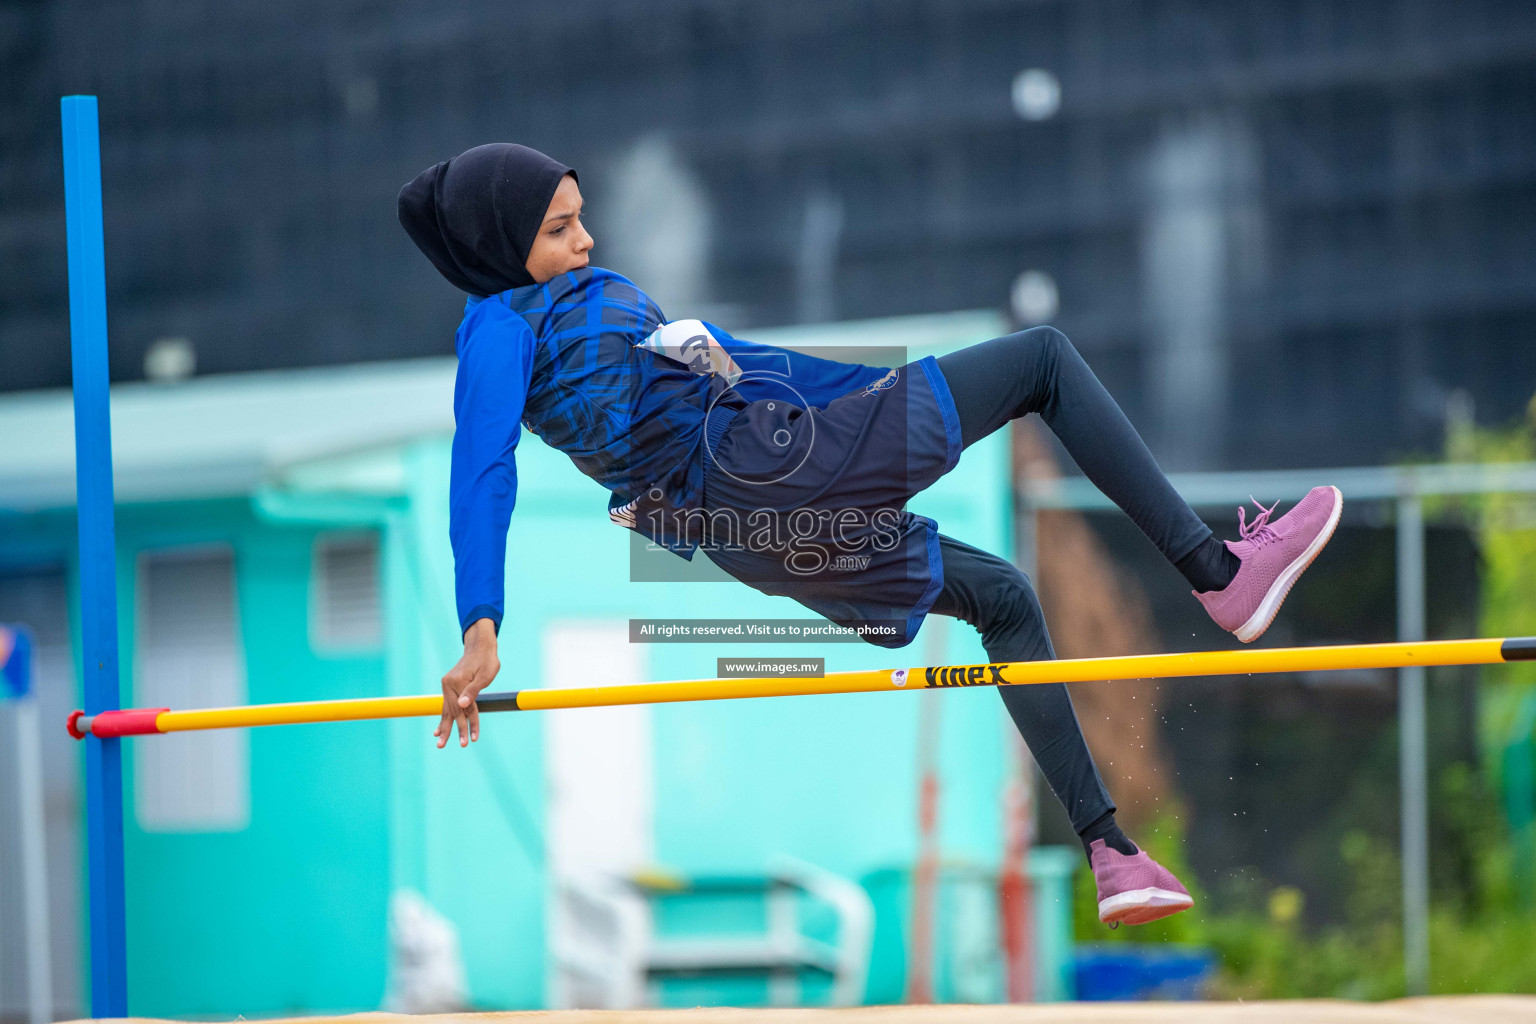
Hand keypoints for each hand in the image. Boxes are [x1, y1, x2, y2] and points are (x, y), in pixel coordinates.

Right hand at [436, 618, 498, 748]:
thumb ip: (473, 691)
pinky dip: (443, 719)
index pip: (466, 709)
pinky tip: (437, 731)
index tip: (474, 739)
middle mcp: (448, 685)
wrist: (479, 646)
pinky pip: (445, 706)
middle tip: (459, 746)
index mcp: (457, 682)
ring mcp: (447, 686)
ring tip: (440, 744)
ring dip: (445, 729)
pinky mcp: (448, 687)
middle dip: (456, 731)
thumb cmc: (486, 661)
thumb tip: (462, 705)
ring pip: (447, 711)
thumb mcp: (485, 675)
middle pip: (454, 712)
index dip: (471, 724)